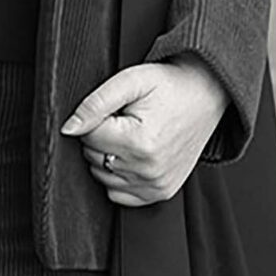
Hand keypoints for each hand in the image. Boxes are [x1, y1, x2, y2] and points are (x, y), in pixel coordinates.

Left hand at [61, 57, 228, 207]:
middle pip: (93, 157)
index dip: (97, 119)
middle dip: (102, 137)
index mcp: (139, 143)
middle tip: (127, 120)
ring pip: (102, 176)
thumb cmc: (171, 86)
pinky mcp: (161, 192)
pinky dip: (119, 177)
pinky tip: (134, 156)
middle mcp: (148, 170)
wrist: (207, 94)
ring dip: (109, 156)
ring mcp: (156, 185)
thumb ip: (95, 104)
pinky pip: (118, 194)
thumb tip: (69, 129)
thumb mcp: (131, 81)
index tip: (118, 110)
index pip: (88, 137)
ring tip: (134, 135)